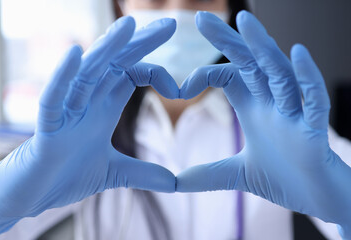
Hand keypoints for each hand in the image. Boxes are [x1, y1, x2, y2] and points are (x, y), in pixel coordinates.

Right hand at [0, 16, 178, 236]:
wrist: (35, 197)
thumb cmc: (67, 177)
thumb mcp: (113, 173)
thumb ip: (142, 173)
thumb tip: (174, 183)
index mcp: (104, 110)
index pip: (131, 76)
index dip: (156, 74)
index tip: (180, 90)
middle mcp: (87, 104)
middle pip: (114, 65)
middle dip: (139, 44)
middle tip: (168, 25)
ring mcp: (66, 113)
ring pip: (87, 74)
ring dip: (106, 50)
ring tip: (127, 26)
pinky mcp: (46, 127)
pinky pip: (53, 97)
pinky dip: (63, 77)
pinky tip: (76, 54)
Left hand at [177, 11, 350, 236]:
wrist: (318, 200)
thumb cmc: (284, 180)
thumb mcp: (238, 175)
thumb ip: (208, 175)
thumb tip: (175, 182)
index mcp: (254, 110)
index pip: (228, 76)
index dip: (203, 76)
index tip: (179, 90)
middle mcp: (272, 105)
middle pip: (250, 64)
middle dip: (228, 41)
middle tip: (201, 18)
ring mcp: (294, 114)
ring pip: (279, 73)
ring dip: (263, 48)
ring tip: (244, 21)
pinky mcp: (314, 130)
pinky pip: (313, 99)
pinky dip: (307, 78)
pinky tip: (297, 53)